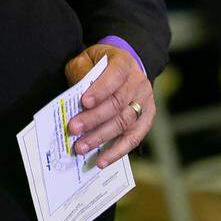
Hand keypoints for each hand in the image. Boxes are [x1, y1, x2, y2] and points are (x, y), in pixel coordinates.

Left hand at [64, 44, 154, 167]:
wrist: (123, 68)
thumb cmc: (99, 65)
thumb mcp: (87, 59)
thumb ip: (81, 72)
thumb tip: (74, 96)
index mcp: (124, 63)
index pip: (115, 76)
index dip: (100, 90)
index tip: (84, 102)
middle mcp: (139, 82)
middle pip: (118, 103)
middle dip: (94, 118)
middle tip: (74, 129)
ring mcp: (145, 102)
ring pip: (125, 123)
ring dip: (101, 137)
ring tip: (81, 147)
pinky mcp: (147, 120)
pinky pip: (134, 138)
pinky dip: (117, 151)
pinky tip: (101, 161)